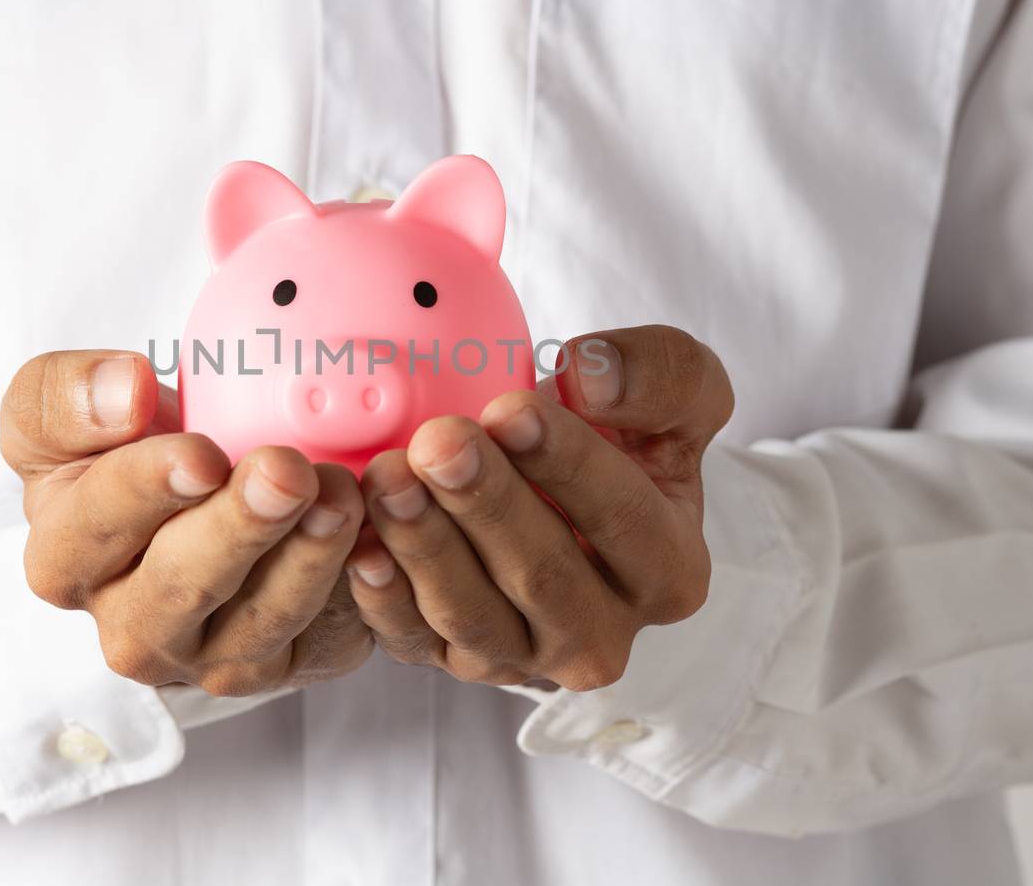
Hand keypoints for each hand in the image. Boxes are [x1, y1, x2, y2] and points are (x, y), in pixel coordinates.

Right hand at [0, 350, 372, 696]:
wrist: (184, 502)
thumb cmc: (120, 454)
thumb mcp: (59, 411)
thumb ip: (63, 395)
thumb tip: (125, 391)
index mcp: (65, 562)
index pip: (98, 527)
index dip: (148, 489)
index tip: (201, 454)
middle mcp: (132, 627)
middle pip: (184, 586)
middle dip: (240, 527)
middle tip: (287, 472)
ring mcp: (209, 657)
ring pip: (262, 620)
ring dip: (308, 557)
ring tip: (342, 494)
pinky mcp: (282, 666)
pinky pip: (324, 636)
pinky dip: (356, 591)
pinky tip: (378, 541)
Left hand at [345, 326, 732, 690]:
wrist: (558, 486)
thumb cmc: (619, 433)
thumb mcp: (672, 388)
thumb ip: (659, 373)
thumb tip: (591, 378)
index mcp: (668, 570)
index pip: (623, 520)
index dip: (568, 463)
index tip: (512, 411)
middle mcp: (601, 633)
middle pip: (543, 576)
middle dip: (486, 504)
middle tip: (439, 442)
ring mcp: (524, 656)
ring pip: (472, 616)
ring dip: (425, 547)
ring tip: (389, 478)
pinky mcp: (456, 660)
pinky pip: (415, 642)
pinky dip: (383, 599)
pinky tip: (360, 548)